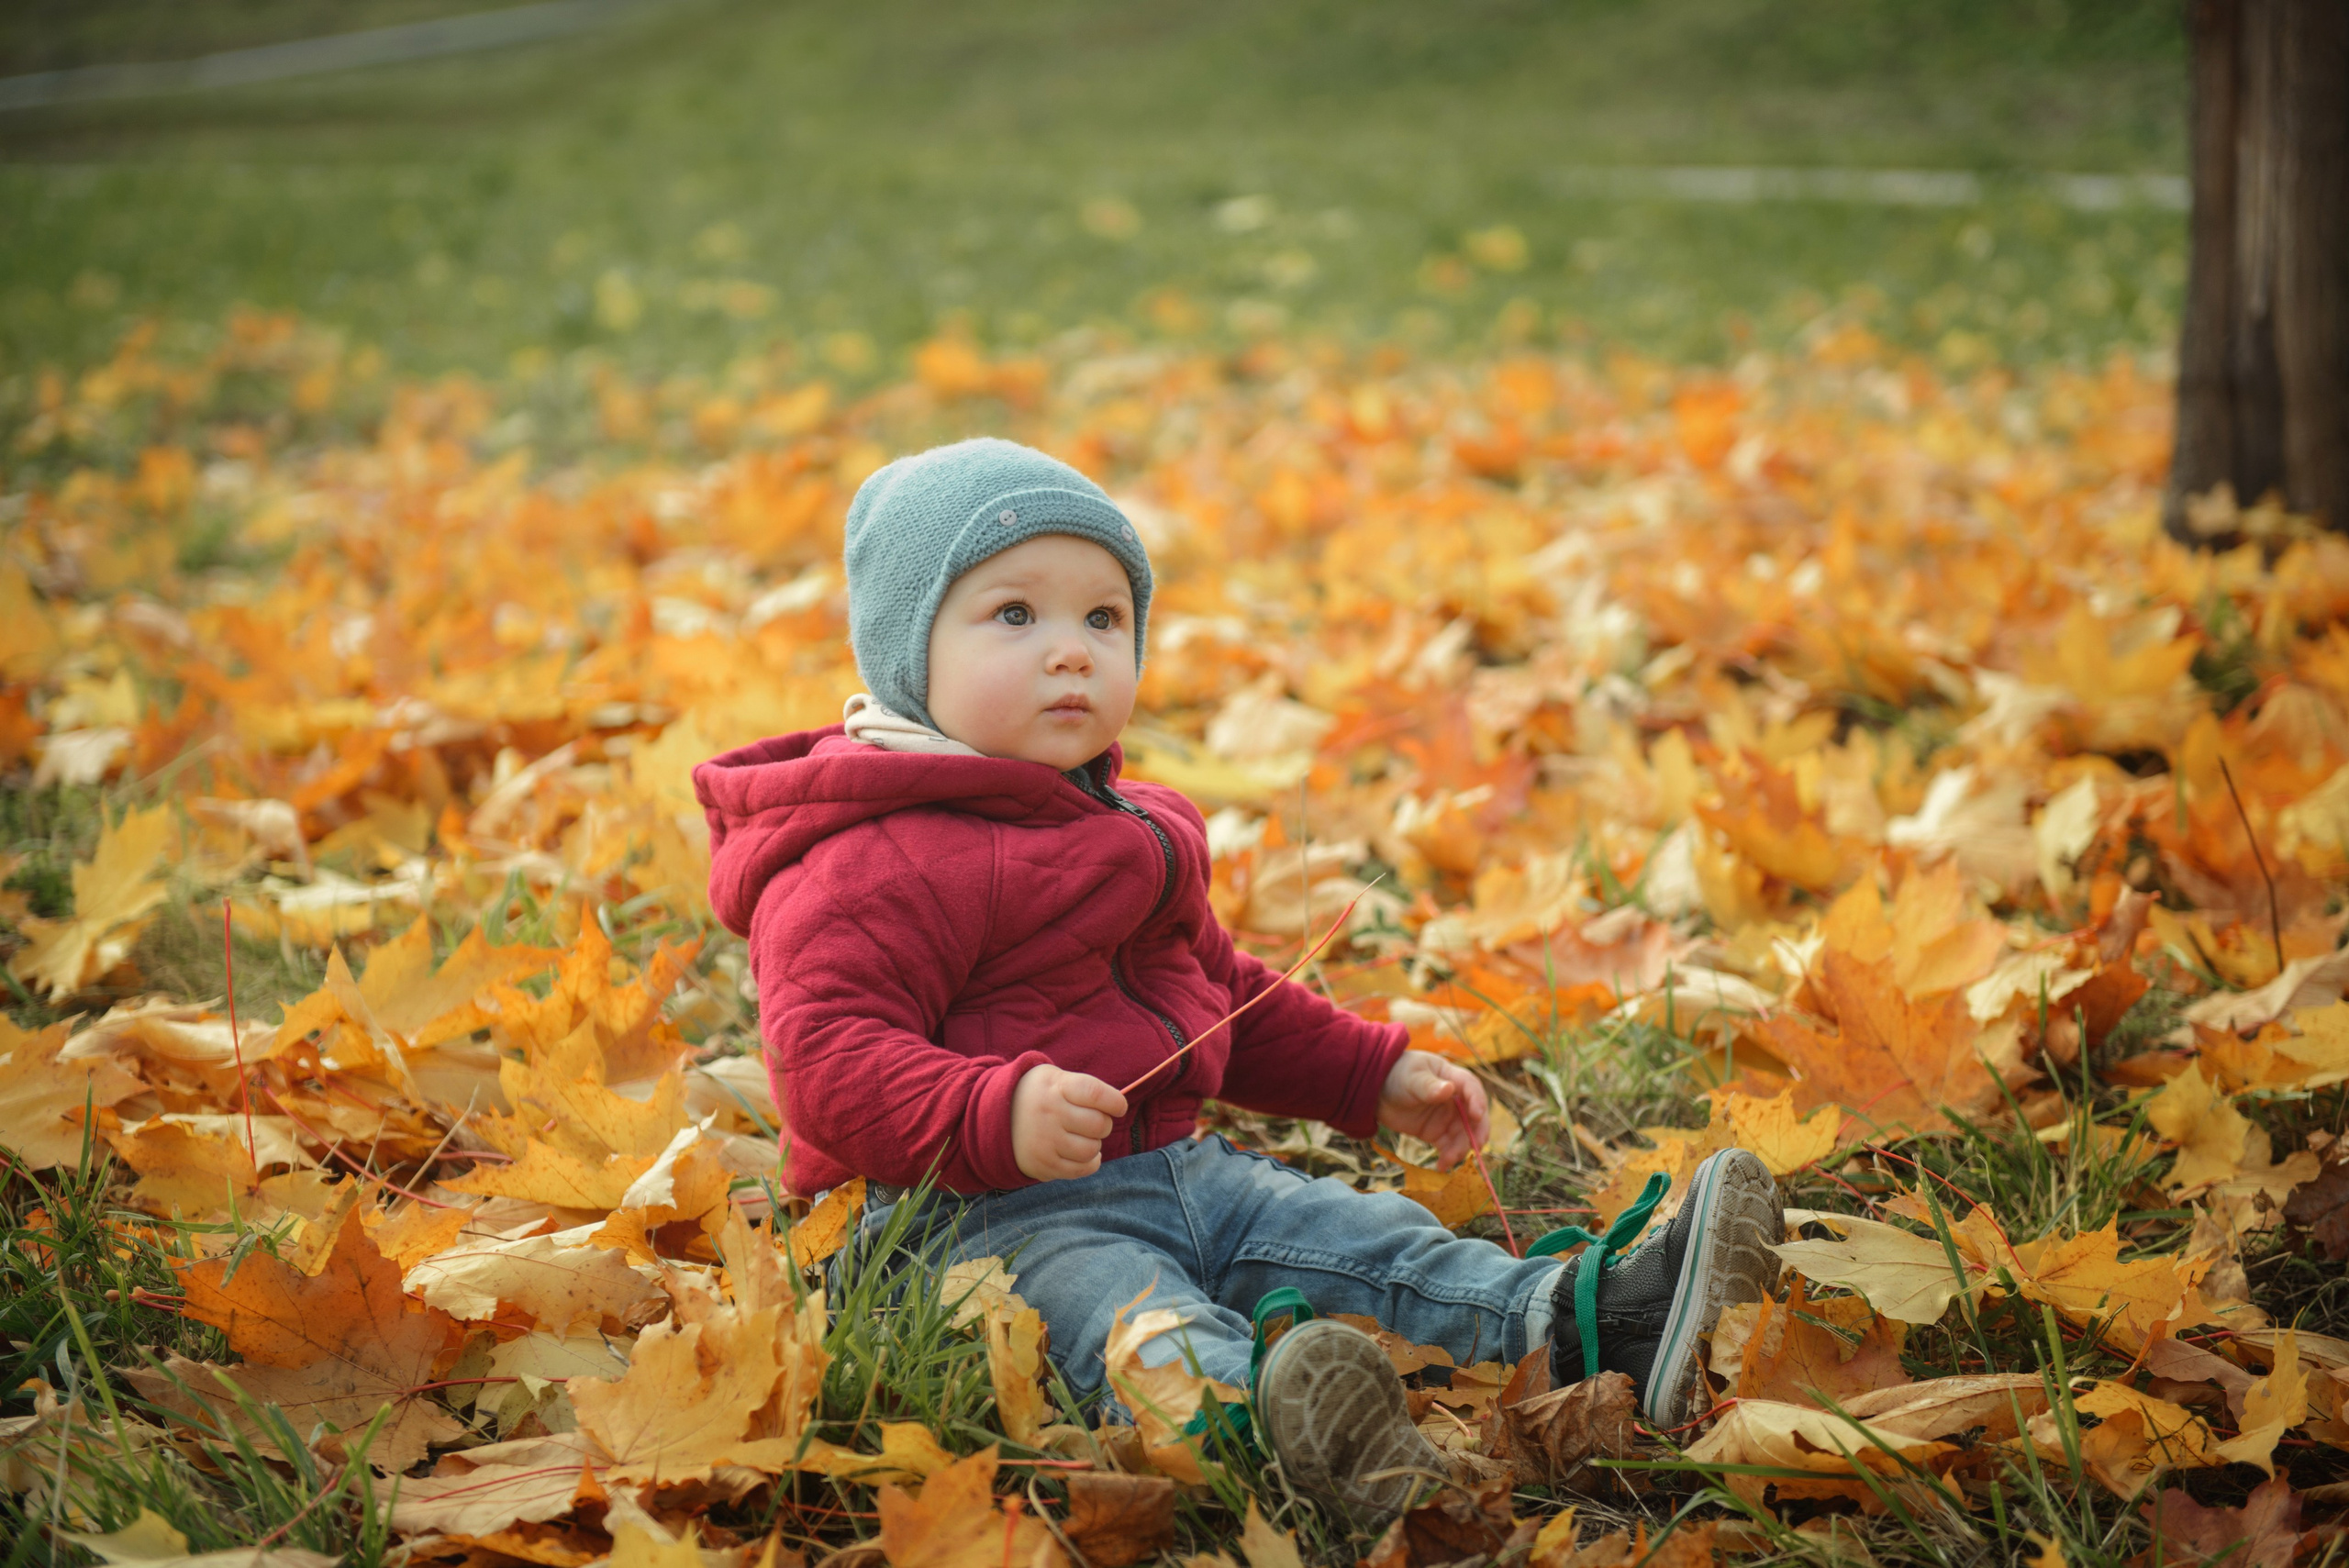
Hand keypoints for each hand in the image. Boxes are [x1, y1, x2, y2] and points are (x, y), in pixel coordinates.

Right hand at [1011, 1065, 1128, 1181]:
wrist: (994, 1118)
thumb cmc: (1038, 1095)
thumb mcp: (1054, 1078)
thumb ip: (1084, 1088)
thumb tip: (1118, 1107)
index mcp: (1055, 1086)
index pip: (1095, 1094)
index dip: (1115, 1102)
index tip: (1118, 1107)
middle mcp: (1049, 1113)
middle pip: (1099, 1124)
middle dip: (1104, 1124)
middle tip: (1093, 1121)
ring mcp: (1045, 1141)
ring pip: (1092, 1149)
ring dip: (1095, 1143)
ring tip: (1082, 1136)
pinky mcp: (1043, 1165)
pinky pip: (1082, 1169)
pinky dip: (1090, 1162)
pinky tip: (1082, 1152)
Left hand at [1377, 1050, 1488, 1168]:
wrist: (1377, 1092)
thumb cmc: (1397, 1075)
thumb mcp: (1411, 1078)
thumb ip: (1428, 1086)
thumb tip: (1448, 1089)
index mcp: (1452, 1078)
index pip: (1471, 1088)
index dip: (1477, 1101)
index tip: (1476, 1115)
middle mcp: (1455, 1100)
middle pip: (1474, 1116)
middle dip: (1477, 1131)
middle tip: (1476, 1146)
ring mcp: (1447, 1118)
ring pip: (1463, 1135)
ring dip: (1461, 1149)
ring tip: (1449, 1160)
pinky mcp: (1437, 1133)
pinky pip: (1448, 1146)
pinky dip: (1448, 1157)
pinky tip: (1441, 1166)